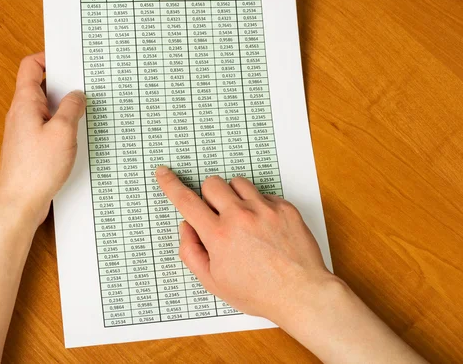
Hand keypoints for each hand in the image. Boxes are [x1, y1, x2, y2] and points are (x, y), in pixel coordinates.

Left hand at [0, 52, 85, 227]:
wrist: (20, 203)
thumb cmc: (36, 169)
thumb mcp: (63, 132)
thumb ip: (72, 108)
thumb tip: (77, 95)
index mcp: (24, 103)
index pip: (30, 66)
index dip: (48, 57)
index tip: (68, 59)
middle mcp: (20, 114)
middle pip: (39, 85)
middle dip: (62, 83)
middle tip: (83, 85)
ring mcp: (24, 130)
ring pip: (45, 108)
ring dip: (63, 107)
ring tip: (83, 111)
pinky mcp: (30, 147)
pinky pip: (46, 126)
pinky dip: (60, 124)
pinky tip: (74, 134)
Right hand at [155, 166, 337, 326]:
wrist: (301, 293)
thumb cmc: (258, 292)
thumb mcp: (214, 282)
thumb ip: (191, 252)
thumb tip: (186, 227)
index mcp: (219, 236)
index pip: (186, 201)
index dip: (171, 184)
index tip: (163, 173)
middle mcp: (240, 217)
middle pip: (212, 183)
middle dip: (209, 196)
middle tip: (219, 217)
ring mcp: (264, 209)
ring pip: (237, 183)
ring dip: (234, 197)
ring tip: (244, 221)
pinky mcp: (284, 207)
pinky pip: (263, 193)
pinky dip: (258, 205)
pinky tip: (264, 227)